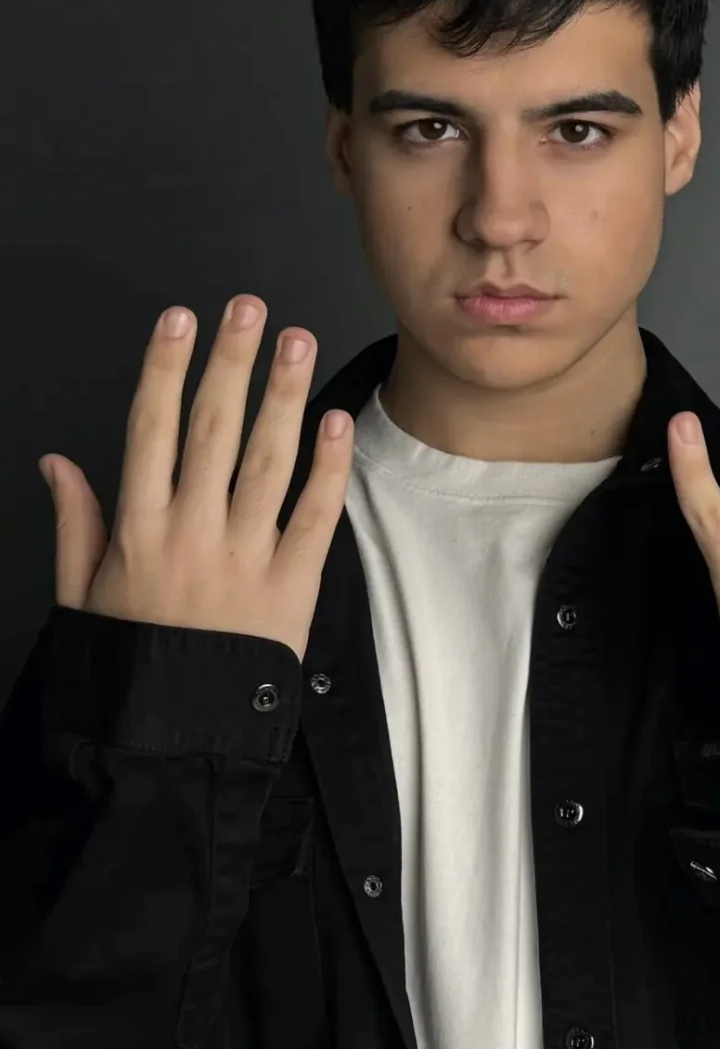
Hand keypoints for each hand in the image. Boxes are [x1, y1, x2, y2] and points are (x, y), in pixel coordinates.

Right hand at [38, 295, 353, 664]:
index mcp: (138, 531)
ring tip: (296, 340)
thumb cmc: (131, 665)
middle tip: (249, 308)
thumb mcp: (81, 597)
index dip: (165, 370)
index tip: (180, 320)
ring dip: (283, 396)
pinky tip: (333, 420)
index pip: (152, 431)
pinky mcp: (292, 586)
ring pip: (267, 461)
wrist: (176, 739)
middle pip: (213, 430)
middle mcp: (192, 534)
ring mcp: (246, 558)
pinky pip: (314, 516)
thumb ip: (75, 524)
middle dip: (231, 363)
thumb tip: (57, 460)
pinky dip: (326, 467)